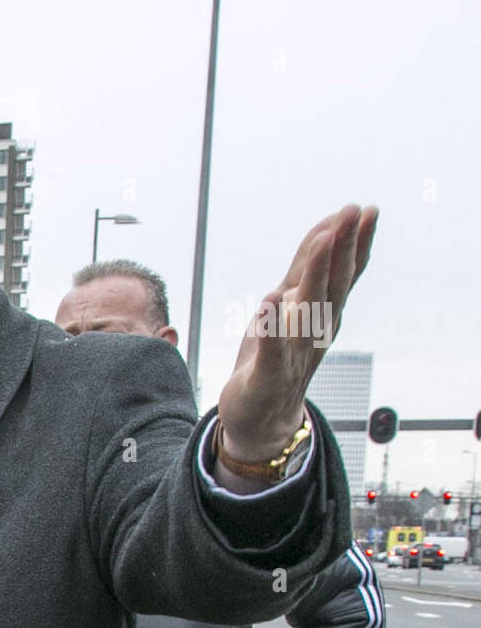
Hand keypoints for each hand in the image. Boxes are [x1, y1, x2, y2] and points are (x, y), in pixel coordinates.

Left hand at [217, 205, 377, 468]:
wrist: (262, 417)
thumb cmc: (276, 355)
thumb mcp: (291, 306)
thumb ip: (306, 271)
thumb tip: (326, 230)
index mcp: (320, 314)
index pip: (341, 273)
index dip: (352, 242)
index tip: (364, 210)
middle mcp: (313, 331)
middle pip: (331, 285)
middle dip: (341, 248)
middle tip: (353, 213)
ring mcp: (292, 352)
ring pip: (307, 311)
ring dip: (316, 276)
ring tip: (324, 242)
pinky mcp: (267, 375)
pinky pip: (270, 349)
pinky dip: (271, 326)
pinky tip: (270, 301)